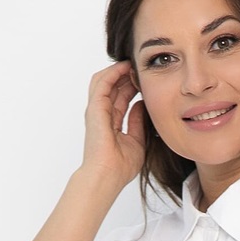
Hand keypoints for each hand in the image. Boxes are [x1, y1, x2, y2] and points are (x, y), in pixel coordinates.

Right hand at [80, 60, 145, 186]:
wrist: (107, 176)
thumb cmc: (120, 167)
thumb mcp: (137, 142)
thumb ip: (137, 123)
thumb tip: (141, 106)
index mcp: (110, 124)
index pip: (120, 98)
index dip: (131, 87)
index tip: (145, 81)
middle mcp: (101, 115)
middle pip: (112, 87)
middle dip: (126, 76)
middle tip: (140, 68)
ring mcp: (96, 111)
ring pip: (105, 81)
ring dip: (118, 71)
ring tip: (132, 64)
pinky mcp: (95, 108)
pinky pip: (102, 83)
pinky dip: (113, 73)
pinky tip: (125, 67)